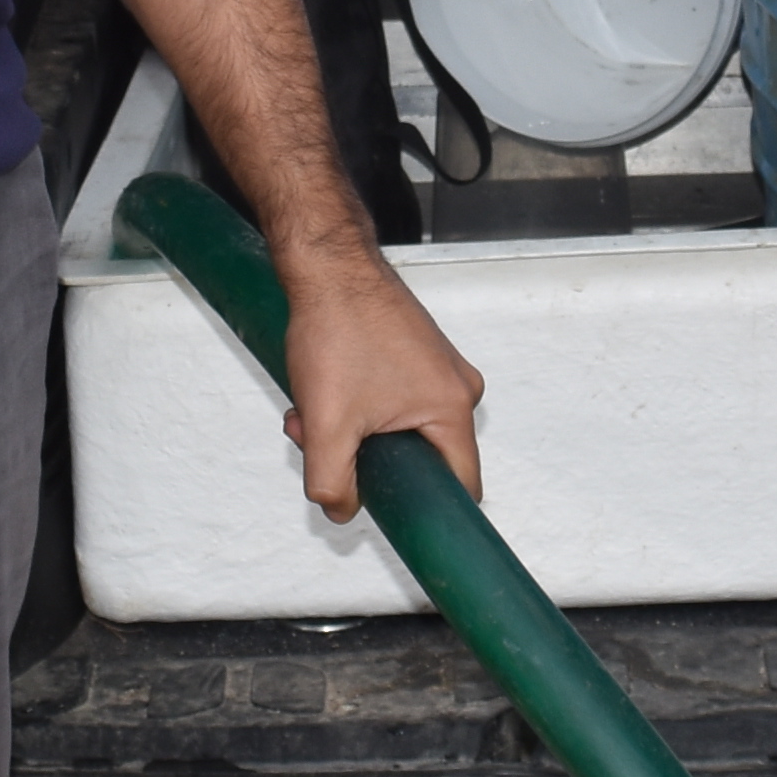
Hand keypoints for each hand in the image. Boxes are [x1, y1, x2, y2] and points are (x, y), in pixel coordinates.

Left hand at [275, 241, 482, 518]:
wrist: (328, 265)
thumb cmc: (338, 329)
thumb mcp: (327, 424)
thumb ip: (333, 484)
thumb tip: (342, 510)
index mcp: (453, 409)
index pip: (462, 485)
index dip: (430, 508)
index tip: (395, 511)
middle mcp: (458, 387)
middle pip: (424, 456)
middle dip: (369, 460)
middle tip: (323, 440)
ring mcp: (439, 367)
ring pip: (402, 427)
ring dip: (355, 429)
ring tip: (313, 407)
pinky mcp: (418, 352)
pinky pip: (396, 399)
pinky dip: (359, 403)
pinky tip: (325, 388)